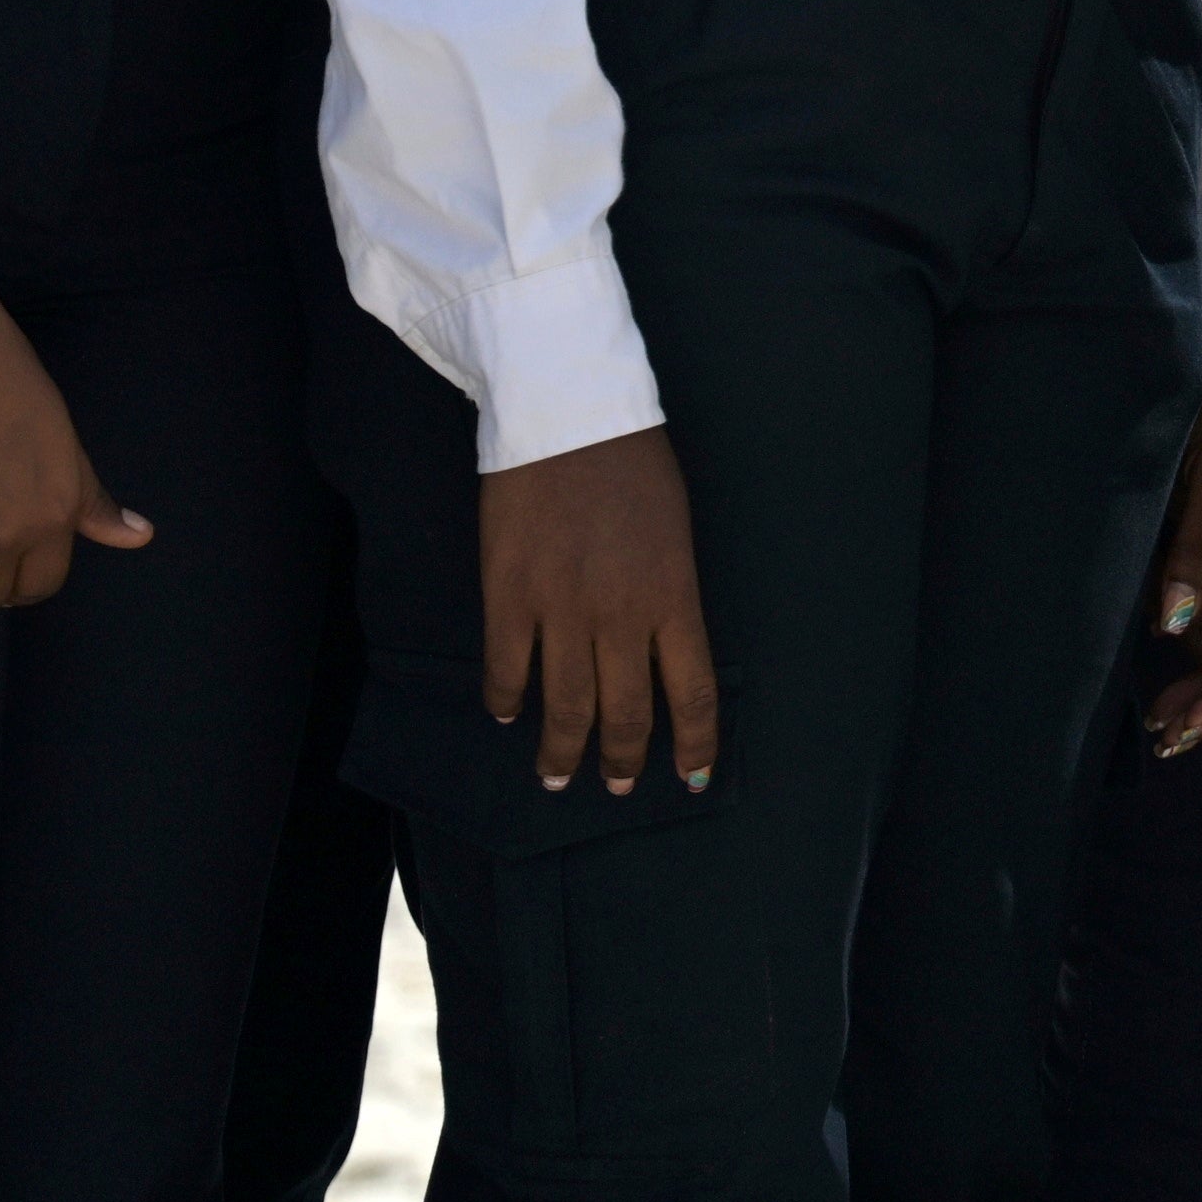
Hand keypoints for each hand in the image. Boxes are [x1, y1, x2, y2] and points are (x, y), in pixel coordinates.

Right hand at [480, 424, 720, 796]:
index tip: (690, 777)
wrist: (568, 415)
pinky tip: (508, 715)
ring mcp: (561, 611)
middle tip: (613, 786)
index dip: (694, 745)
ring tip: (557, 777)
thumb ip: (669, 593)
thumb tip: (659, 646)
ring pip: (564, 707)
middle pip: (625, 714)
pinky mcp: (508, 596)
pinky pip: (507, 670)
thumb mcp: (676, 531)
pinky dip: (507, 701)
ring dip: (561, 752)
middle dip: (621, 761)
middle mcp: (621, 616)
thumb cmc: (634, 464)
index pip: (693, 693)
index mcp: (674, 596)